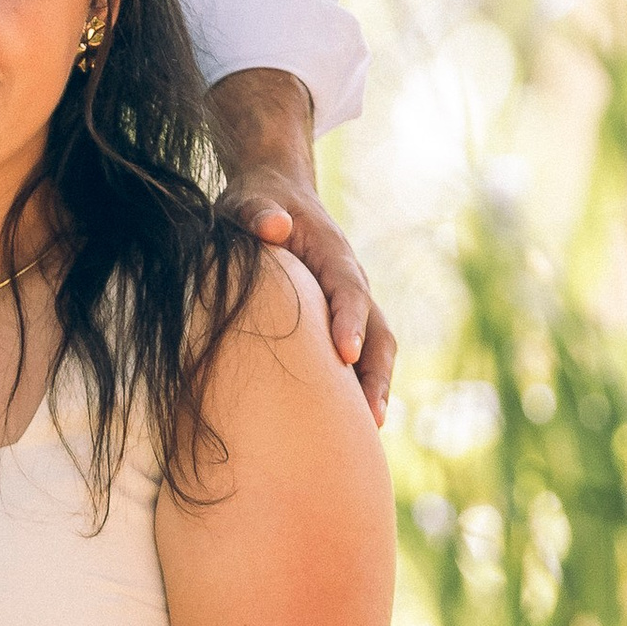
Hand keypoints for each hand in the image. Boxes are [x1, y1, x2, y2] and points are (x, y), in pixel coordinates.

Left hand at [205, 67, 395, 425]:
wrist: (277, 195)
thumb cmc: (257, 204)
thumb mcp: (247, 201)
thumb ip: (256, 212)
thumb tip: (274, 226)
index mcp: (332, 253)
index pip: (348, 288)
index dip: (350, 320)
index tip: (346, 354)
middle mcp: (352, 281)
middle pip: (379, 329)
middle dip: (377, 372)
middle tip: (370, 417)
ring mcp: (352, 303)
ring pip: (379, 347)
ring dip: (377, 386)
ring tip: (370, 431)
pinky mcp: (342, 319)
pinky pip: (363, 355)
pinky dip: (362, 385)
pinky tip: (350, 423)